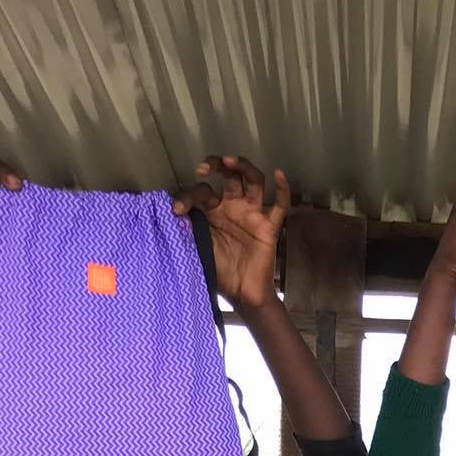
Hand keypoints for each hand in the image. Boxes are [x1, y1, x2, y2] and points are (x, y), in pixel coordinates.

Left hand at [176, 154, 287, 311]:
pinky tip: (278, 173)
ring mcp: (252, 214)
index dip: (187, 197)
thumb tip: (172, 215)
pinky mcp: (269, 226)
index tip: (176, 210)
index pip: (201, 192)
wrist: (242, 294)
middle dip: (216, 165)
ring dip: (242, 167)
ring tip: (229, 161)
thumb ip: (187, 231)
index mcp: (213, 211)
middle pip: (229, 175)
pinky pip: (280, 205)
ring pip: (252, 181)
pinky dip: (282, 189)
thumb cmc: (219, 272)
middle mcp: (233, 207)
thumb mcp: (197, 248)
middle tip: (203, 168)